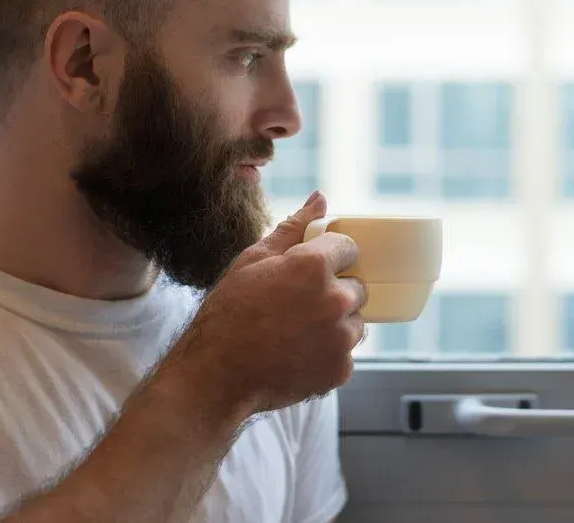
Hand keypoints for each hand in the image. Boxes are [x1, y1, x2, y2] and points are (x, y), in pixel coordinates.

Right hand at [177, 191, 365, 415]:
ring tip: (297, 332)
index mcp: (315, 267)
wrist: (216, 374)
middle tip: (300, 305)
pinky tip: (297, 354)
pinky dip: (327, 355)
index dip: (332, 257)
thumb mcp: (253, 259)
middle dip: (335, 292)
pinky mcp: (340, 369)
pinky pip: (345, 354)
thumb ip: (294, 227)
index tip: (313, 270)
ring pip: (355, 323)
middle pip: (356, 287)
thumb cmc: (229, 312)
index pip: (350, 248)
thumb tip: (321, 200)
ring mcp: (341, 338)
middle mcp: (336, 300)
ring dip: (336, 324)